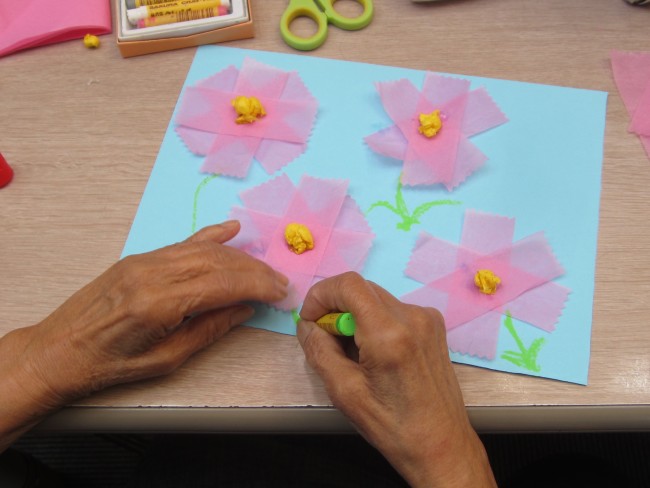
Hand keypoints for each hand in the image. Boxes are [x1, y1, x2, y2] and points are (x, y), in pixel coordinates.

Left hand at [0, 220, 287, 449]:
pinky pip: (182, 243)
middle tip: (280, 282)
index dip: (258, 285)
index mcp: (159, 302)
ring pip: (203, 250)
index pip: (222, 284)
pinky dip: (210, 236)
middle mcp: (153, 273)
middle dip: (255, 271)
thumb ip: (209, 329)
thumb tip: (245, 308)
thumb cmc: (109, 365)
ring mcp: (144, 261)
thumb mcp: (165, 359)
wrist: (59, 350)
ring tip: (263, 268)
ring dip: (239, 257)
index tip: (282, 291)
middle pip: (218, 262)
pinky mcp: (138, 259)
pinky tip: (231, 230)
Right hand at [297, 273, 495, 487]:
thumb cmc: (393, 426)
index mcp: (389, 333)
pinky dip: (375, 322)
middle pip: (361, 289)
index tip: (311, 319)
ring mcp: (427, 319)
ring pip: (376, 299)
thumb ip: (319, 351)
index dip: (321, 295)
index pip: (348, 285)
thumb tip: (306, 325)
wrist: (441, 444)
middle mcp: (412, 317)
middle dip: (336, 307)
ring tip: (352, 352)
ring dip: (355, 316)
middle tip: (326, 339)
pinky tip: (374, 353)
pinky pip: (394, 310)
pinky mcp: (434, 326)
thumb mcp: (344, 392)